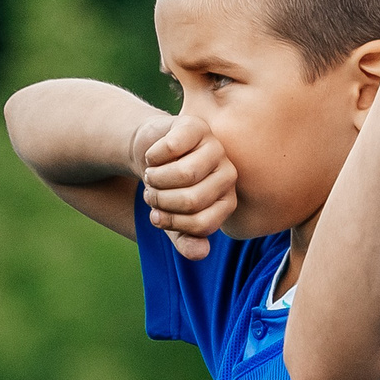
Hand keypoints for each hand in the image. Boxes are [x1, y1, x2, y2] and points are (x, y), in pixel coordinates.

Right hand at [131, 113, 236, 259]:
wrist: (151, 156)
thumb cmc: (166, 191)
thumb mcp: (173, 221)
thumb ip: (186, 241)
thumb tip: (201, 253)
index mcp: (227, 200)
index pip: (203, 223)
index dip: (171, 223)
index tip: (158, 216)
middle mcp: (228, 174)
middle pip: (193, 199)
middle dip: (161, 200)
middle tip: (151, 194)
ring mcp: (215, 147)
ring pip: (184, 173)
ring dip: (155, 178)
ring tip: (151, 176)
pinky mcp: (196, 126)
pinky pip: (171, 148)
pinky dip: (152, 156)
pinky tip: (153, 156)